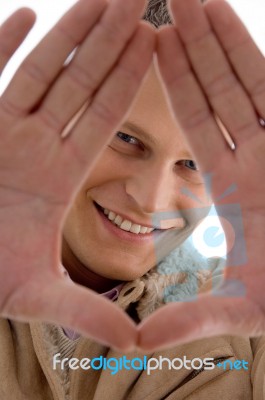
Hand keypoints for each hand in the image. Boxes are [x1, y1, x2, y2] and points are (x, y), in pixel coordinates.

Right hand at [0, 0, 154, 351]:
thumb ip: (85, 311)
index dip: (129, 80)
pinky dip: (2, 46)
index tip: (155, 42)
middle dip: (109, 41)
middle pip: (81, 82)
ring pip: (41, 69)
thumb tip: (135, 340)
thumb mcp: (37, 298)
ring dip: (69, 32)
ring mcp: (0, 129)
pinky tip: (25, 12)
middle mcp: (35, 145)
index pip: (104, 115)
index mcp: (59, 175)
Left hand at [138, 0, 264, 351]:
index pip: (198, 122)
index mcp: (237, 185)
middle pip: (219, 89)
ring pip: (252, 77)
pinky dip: (260, 53)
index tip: (150, 46)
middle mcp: (261, 156)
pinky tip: (237, 20)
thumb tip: (134, 341)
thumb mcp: (240, 309)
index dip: (175, 84)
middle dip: (194, 47)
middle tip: (166, 4)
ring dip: (225, 38)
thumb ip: (189, 318)